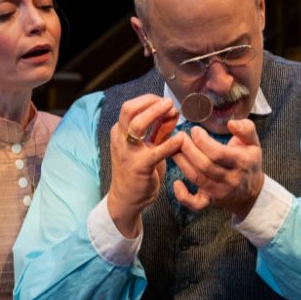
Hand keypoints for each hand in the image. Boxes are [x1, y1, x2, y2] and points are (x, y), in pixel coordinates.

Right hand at [106, 94, 183, 236]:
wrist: (126, 199)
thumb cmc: (138, 170)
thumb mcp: (147, 146)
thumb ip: (158, 130)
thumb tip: (172, 112)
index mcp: (120, 132)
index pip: (131, 107)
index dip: (149, 101)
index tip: (167, 102)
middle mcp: (120, 139)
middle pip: (129, 109)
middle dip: (151, 102)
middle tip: (170, 103)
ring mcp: (128, 152)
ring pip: (137, 124)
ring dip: (156, 114)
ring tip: (173, 111)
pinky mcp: (139, 167)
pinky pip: (155, 151)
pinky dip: (170, 143)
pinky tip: (181, 139)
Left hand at [171, 118, 263, 218]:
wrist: (251, 191)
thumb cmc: (248, 162)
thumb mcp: (253, 143)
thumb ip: (246, 129)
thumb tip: (231, 123)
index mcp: (242, 162)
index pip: (218, 153)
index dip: (202, 141)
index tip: (194, 130)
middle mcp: (231, 179)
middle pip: (204, 165)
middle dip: (188, 149)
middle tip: (179, 137)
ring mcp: (220, 192)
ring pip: (197, 178)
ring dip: (181, 163)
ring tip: (173, 149)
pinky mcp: (210, 201)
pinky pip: (195, 204)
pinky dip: (183, 196)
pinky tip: (176, 183)